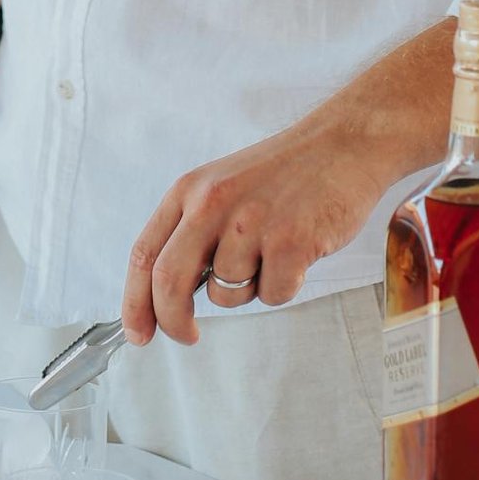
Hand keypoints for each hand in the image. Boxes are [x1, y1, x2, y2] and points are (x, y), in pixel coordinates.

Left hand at [121, 116, 390, 348]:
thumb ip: (194, 231)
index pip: (145, 254)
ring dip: (248, 289)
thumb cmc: (287, 172)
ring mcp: (250, 223)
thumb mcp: (223, 187)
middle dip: (172, 320)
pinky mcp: (288, 242)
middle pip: (169, 281)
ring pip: (226, 295)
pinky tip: (299, 253)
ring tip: (273, 251)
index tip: (138, 333)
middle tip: (186, 335)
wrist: (343, 144)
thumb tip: (169, 294)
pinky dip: (284, 287)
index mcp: (190, 190)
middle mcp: (212, 204)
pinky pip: (272, 296)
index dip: (134, 302)